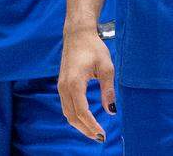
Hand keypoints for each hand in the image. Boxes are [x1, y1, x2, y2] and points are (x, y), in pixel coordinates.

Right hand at [58, 26, 115, 142]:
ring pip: (67, 113)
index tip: (103, 134)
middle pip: (72, 117)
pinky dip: (75, 116)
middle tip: (100, 137)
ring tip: (94, 132)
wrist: (78, 34)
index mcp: (74, 83)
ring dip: (79, 125)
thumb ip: (108, 90)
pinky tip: (85, 119)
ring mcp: (61, 86)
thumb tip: (112, 111)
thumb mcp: (106, 67)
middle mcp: (64, 87)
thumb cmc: (94, 48)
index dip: (92, 125)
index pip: (82, 112)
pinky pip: (66, 106)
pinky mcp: (62, 85)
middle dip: (85, 130)